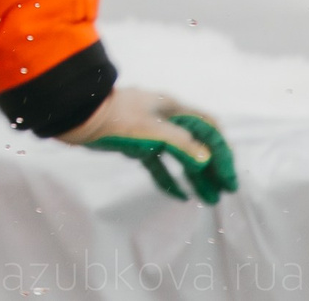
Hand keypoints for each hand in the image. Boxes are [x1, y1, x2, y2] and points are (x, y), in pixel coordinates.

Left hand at [60, 86, 237, 203]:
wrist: (79, 116)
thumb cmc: (119, 121)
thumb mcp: (155, 132)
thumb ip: (184, 145)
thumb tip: (207, 159)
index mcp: (174, 109)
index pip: (209, 131)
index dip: (222, 155)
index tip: (229, 182)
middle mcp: (166, 118)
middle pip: (197, 144)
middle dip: (212, 168)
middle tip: (223, 193)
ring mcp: (150, 131)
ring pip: (180, 156)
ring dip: (196, 176)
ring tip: (209, 199)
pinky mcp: (136, 144)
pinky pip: (158, 163)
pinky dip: (169, 178)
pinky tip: (179, 196)